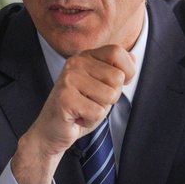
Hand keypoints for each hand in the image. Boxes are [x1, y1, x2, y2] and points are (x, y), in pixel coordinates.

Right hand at [12, 45, 134, 183]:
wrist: (51, 131)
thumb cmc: (80, 109)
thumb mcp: (102, 86)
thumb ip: (116, 70)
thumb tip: (133, 57)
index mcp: (86, 56)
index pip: (117, 52)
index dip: (127, 71)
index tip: (113, 85)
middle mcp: (76, 63)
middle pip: (117, 77)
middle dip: (111, 97)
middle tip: (91, 101)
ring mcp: (69, 79)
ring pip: (110, 96)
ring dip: (101, 110)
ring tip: (83, 109)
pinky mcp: (65, 98)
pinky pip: (98, 112)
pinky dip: (91, 121)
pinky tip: (77, 118)